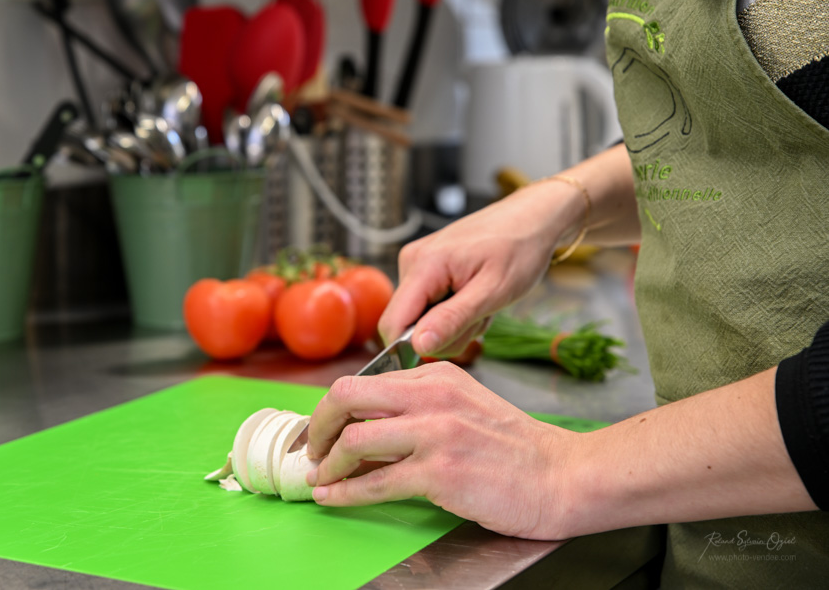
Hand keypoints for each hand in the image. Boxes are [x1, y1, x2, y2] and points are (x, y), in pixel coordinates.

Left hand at [305, 363, 578, 539]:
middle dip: (318, 426)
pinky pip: (375, 483)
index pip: (364, 381)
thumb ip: (420, 403)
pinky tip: (332, 499)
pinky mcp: (440, 472)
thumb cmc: (515, 447)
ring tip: (319, 479)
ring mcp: (435, 433)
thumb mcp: (465, 403)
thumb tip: (367, 422)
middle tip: (310, 449)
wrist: (563, 475)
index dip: (332, 408)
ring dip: (327, 465)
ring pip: (355, 440)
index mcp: (436, 375)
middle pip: (347, 398)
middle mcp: (431, 396)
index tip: (321, 429)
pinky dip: (344, 494)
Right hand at [380, 181, 583, 356]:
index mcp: (424, 265)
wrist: (532, 219)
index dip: (414, 346)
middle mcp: (412, 261)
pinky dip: (453, 310)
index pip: (392, 323)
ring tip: (482, 303)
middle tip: (480, 317)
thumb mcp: (493, 292)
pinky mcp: (425, 266)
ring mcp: (417, 263)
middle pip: (407, 324)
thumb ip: (452, 319)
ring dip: (454, 323)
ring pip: (420, 318)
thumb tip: (418, 346)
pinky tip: (474, 296)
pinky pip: (428, 304)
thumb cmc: (519, 249)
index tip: (454, 340)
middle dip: (444, 333)